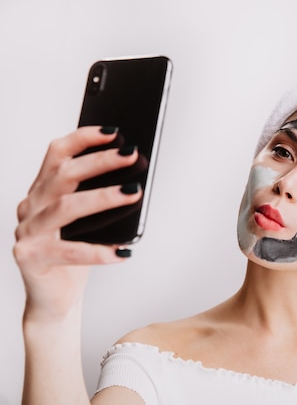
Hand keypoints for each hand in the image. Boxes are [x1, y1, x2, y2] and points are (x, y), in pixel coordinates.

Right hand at [14, 126, 142, 320]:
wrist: (53, 299)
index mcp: (42, 192)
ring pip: (66, 207)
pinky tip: (122, 252)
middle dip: (100, 161)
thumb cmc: (73, 255)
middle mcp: (31, 207)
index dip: (83, 138)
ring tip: (133, 193)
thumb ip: (96, 199)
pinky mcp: (32, 258)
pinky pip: (70, 252)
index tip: (113, 132)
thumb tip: (134, 180)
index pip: (57, 154)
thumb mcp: (86, 222)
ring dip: (103, 198)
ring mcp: (28, 232)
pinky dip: (99, 252)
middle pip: (63, 174)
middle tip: (131, 155)